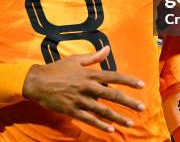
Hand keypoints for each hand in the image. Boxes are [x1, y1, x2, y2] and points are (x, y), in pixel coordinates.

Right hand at [22, 46, 144, 132]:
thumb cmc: (57, 69)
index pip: (113, 76)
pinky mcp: (72, 110)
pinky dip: (100, 125)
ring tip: (130, 122)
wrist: (37, 82)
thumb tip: (107, 49)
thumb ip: (93, 56)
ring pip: (103, 110)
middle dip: (128, 101)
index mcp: (89, 73)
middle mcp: (87, 86)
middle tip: (142, 107)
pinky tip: (110, 129)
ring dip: (118, 117)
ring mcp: (80, 100)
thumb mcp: (75, 59)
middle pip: (112, 94)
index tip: (141, 85)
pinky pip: (89, 119)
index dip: (128, 81)